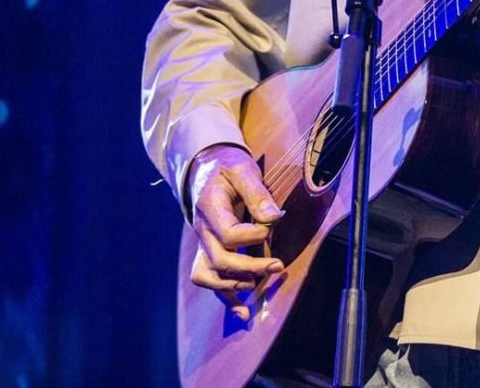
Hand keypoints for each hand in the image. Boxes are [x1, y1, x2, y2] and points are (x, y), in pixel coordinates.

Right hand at [186, 143, 284, 320]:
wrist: (205, 167)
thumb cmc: (227, 166)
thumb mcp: (242, 170)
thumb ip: (257, 194)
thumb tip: (275, 218)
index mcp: (209, 208)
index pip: (228, 234)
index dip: (253, 236)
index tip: (271, 226)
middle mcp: (202, 230)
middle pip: (219, 260)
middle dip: (249, 267)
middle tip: (277, 266)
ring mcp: (202, 243)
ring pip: (208, 276)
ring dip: (233, 286)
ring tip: (258, 286)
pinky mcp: (208, 251)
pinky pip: (210, 279)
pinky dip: (226, 298)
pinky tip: (243, 313)